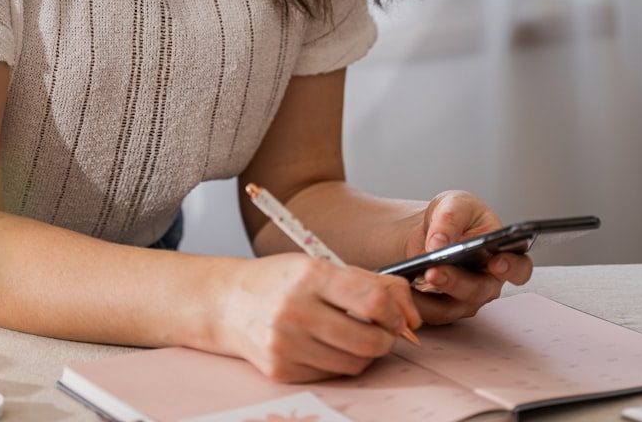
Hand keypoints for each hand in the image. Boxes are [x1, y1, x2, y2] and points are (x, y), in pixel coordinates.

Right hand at [218, 254, 420, 382]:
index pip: (373, 300)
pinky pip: (330, 375)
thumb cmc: (282, 281)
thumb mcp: (323, 266)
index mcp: (309, 276)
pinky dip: (338, 363)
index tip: (398, 316)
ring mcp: (285, 344)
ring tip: (354, 336)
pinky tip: (326, 345)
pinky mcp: (280, 370)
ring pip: (353, 364)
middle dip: (387, 339)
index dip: (396, 312)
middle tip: (383, 331)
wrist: (228, 303)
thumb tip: (413, 315)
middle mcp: (294, 310)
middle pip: (369, 340)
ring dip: (365, 354)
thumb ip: (373, 282)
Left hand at [401, 191, 533, 324]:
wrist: (428, 231)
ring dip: (430, 298)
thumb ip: (450, 218)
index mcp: (503, 254)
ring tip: (408, 282)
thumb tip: (440, 244)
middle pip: (480, 291)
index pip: (519, 267)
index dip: (511, 269)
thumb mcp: (453, 204)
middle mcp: (488, 281)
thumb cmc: (453, 216)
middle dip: (457, 282)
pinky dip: (414, 302)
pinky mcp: (443, 309)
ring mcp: (466, 299)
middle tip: (434, 271)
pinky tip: (399, 290)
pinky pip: (430, 313)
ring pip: (452, 308)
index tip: (496, 263)